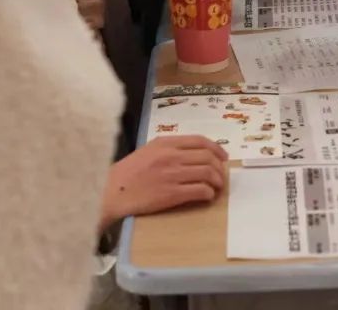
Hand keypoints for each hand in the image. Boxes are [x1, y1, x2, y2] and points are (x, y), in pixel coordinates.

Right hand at [100, 135, 227, 230]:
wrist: (113, 191)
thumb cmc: (130, 171)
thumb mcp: (149, 150)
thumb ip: (170, 148)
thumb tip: (196, 154)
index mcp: (166, 143)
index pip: (200, 141)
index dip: (217, 149)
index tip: (223, 157)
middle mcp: (172, 156)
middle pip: (208, 157)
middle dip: (219, 167)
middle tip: (220, 176)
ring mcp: (172, 175)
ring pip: (207, 173)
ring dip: (217, 181)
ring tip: (216, 187)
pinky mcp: (172, 194)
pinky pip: (200, 191)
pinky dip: (208, 193)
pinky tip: (207, 196)